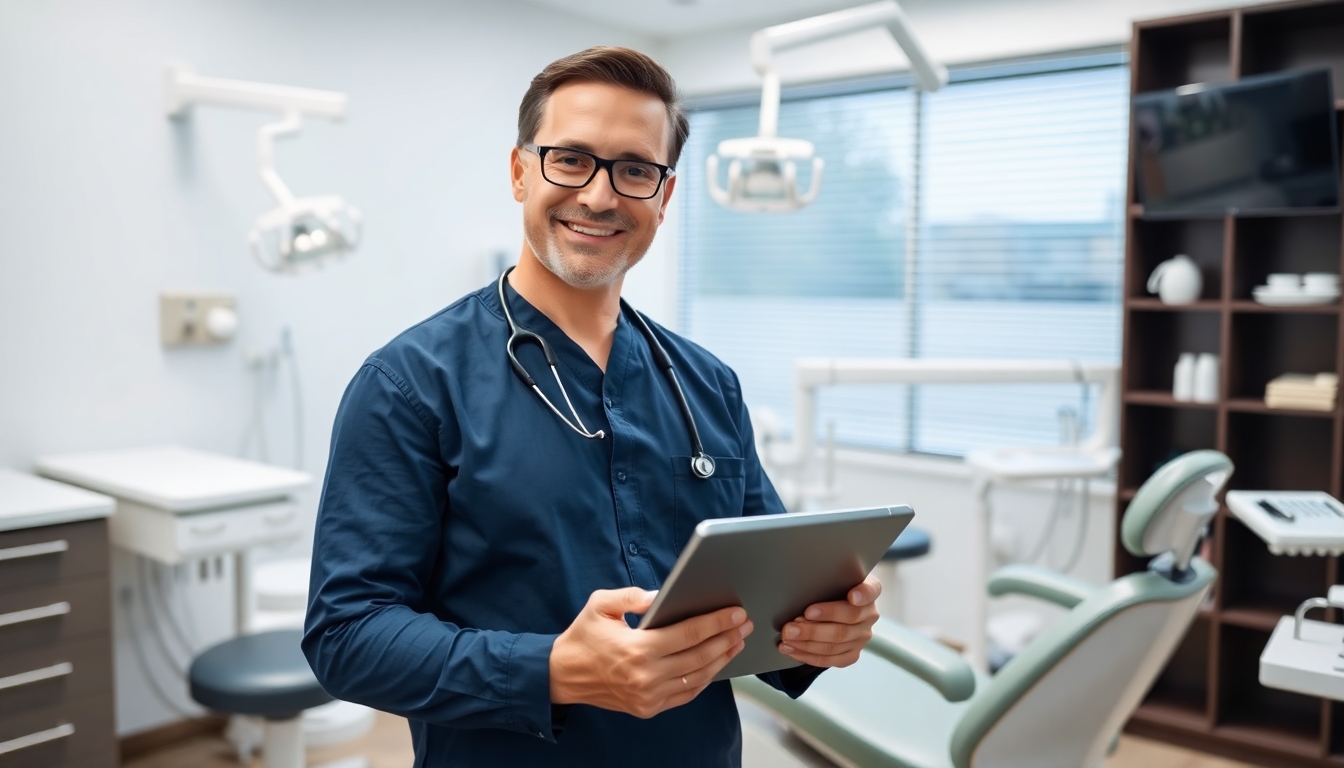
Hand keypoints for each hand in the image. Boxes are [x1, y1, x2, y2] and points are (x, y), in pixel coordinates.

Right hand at [549, 587, 753, 718]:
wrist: (563, 676)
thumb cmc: (583, 637)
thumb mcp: (600, 605)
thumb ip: (631, 596)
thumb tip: (660, 595)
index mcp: (637, 649)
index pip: (689, 634)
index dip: (716, 622)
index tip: (735, 612)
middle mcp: (646, 676)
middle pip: (699, 656)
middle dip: (726, 638)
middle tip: (744, 624)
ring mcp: (648, 696)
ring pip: (697, 677)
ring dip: (721, 659)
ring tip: (736, 641)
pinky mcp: (648, 708)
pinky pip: (686, 693)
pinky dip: (704, 678)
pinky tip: (715, 663)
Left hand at [778, 573, 880, 668]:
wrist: (834, 605)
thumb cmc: (829, 586)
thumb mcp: (831, 577)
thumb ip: (825, 580)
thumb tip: (801, 587)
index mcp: (869, 591)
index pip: (870, 590)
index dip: (862, 594)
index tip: (852, 596)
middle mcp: (869, 615)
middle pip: (845, 623)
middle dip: (815, 627)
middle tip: (792, 625)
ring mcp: (862, 636)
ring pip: (835, 644)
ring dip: (807, 642)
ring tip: (787, 637)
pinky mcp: (853, 653)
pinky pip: (831, 659)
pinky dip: (808, 655)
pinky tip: (791, 649)